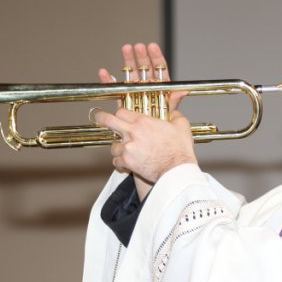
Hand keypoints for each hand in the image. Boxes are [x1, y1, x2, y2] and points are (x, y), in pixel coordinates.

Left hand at [96, 43, 190, 198]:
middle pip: (108, 121)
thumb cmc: (180, 150)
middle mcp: (133, 132)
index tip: (119, 116)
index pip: (122, 111)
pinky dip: (120, 164)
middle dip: (101, 118)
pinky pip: (116, 162)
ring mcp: (128, 147)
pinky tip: (127, 165)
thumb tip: (175, 113)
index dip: (119, 113)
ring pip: (113, 146)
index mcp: (144, 121)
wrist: (177, 169)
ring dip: (118, 149)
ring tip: (126, 153)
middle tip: (99, 119)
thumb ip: (176, 116)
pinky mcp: (127, 162)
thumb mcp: (181, 127)